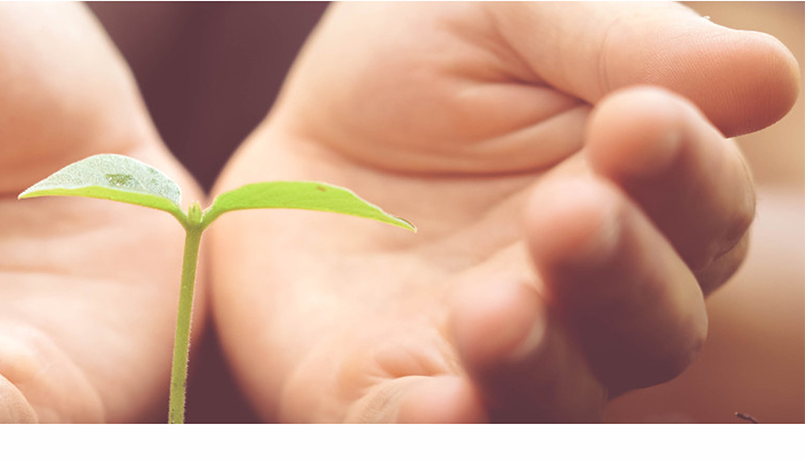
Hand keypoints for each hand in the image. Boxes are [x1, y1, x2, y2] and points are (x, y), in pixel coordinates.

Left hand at [208, 2, 797, 421]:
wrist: (306, 121)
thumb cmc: (423, 59)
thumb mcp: (508, 14)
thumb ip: (617, 42)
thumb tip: (763, 80)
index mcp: (637, 197)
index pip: (698, 208)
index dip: (682, 174)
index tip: (637, 122)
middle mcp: (584, 295)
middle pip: (645, 321)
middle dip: (613, 273)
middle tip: (568, 214)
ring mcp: (489, 353)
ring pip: (550, 393)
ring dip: (532, 362)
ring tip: (495, 312)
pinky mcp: (386, 388)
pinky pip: (419, 430)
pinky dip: (438, 427)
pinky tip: (440, 406)